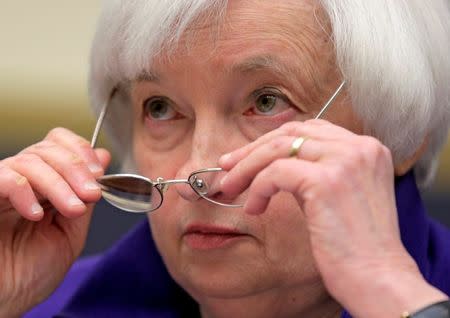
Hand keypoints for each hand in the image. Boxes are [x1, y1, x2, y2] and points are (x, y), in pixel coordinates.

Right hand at [0, 127, 109, 316]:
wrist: (5, 302)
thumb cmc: (32, 273)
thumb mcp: (71, 231)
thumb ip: (86, 196)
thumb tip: (103, 158)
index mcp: (44, 185)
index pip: (58, 143)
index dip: (80, 150)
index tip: (99, 173)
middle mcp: (22, 182)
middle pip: (48, 149)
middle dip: (76, 169)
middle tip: (90, 193)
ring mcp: (2, 189)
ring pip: (30, 161)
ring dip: (58, 184)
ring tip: (72, 209)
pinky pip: (4, 178)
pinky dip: (24, 191)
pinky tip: (36, 213)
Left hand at [219, 120, 446, 316]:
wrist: (377, 278)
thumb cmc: (354, 245)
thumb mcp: (336, 195)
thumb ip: (314, 171)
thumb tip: (271, 164)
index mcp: (366, 148)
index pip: (309, 129)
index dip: (273, 140)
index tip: (247, 156)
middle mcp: (359, 147)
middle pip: (291, 132)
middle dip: (253, 149)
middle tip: (227, 167)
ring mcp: (345, 160)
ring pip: (279, 147)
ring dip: (247, 167)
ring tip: (230, 187)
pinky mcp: (327, 180)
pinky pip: (276, 172)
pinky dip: (258, 188)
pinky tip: (254, 208)